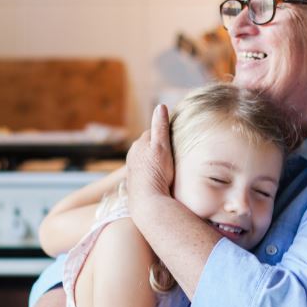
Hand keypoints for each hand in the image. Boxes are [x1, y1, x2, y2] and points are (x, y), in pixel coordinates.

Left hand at [127, 104, 173, 218]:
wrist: (147, 200)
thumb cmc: (157, 173)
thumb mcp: (162, 146)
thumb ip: (160, 127)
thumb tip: (161, 106)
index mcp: (140, 143)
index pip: (153, 132)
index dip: (164, 133)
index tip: (174, 137)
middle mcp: (133, 154)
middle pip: (148, 145)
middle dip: (158, 146)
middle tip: (172, 152)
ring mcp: (132, 168)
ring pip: (145, 158)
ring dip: (154, 159)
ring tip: (166, 165)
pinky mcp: (134, 180)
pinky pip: (144, 170)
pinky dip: (151, 171)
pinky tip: (158, 177)